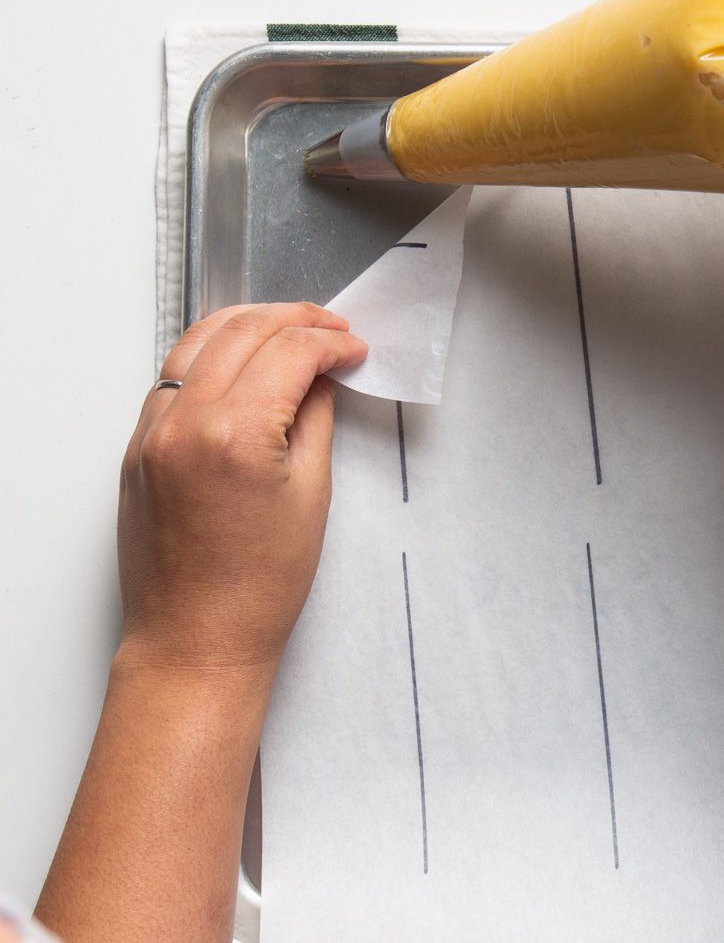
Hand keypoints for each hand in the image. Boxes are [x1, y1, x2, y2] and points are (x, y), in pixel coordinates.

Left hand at [116, 302, 366, 678]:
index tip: (354, 350)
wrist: (197, 637)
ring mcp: (150, 433)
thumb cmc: (258, 585)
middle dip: (293, 320)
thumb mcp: (311, 492)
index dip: (330, 343)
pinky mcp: (135, 447)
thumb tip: (319, 375)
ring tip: (287, 331)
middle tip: (331, 329)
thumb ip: (314, 418)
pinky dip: (210, 354)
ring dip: (247, 324)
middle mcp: (182, 423)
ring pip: (196, 340)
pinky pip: (171, 375)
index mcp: (233, 435)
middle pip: (242, 331)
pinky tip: (242, 362)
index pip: (288, 353)